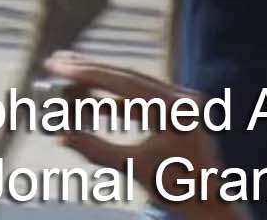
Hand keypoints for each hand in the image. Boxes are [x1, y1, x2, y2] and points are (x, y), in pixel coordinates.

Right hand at [43, 55, 229, 218]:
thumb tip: (59, 137)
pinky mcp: (175, 112)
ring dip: (99, 85)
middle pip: (125, 76)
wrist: (209, 204)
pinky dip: (113, 102)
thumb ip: (96, 150)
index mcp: (173, 109)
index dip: (85, 73)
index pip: (122, 82)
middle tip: (56, 62)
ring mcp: (180, 103)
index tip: (57, 66)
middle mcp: (180, 98)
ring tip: (67, 80)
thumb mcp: (134, 168)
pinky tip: (89, 103)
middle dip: (88, 70)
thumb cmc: (178, 190)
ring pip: (130, 85)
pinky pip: (139, 100)